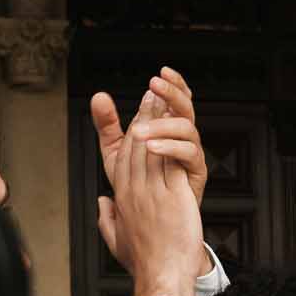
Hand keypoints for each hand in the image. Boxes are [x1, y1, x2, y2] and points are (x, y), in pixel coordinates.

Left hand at [92, 68, 205, 206]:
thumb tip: (99, 96)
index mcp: (166, 130)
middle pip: (185, 106)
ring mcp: (190, 154)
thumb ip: (109, 126)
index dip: (170, 84)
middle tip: (155, 84)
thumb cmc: (140, 188)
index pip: (172, 99)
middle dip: (172, 92)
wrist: (150, 220)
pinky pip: (189, 153)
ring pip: (188, 127)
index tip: (159, 74)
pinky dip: (170, 147)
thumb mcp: (118, 152)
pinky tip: (152, 147)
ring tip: (140, 130)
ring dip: (163, 123)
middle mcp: (180, 138)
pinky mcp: (195, 172)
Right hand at [99, 88, 205, 295]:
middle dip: (142, 116)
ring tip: (160, 99)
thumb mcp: (118, 240)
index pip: (121, 157)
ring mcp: (150, 191)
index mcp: (120, 198)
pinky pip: (168, 160)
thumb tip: (102, 203)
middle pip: (134, 145)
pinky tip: (176, 122)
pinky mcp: (171, 195)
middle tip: (149, 94)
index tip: (134, 115)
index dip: (127, 131)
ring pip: (149, 147)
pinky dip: (170, 138)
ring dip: (155, 120)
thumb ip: (107, 218)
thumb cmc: (144, 263)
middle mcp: (132, 190)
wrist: (161, 276)